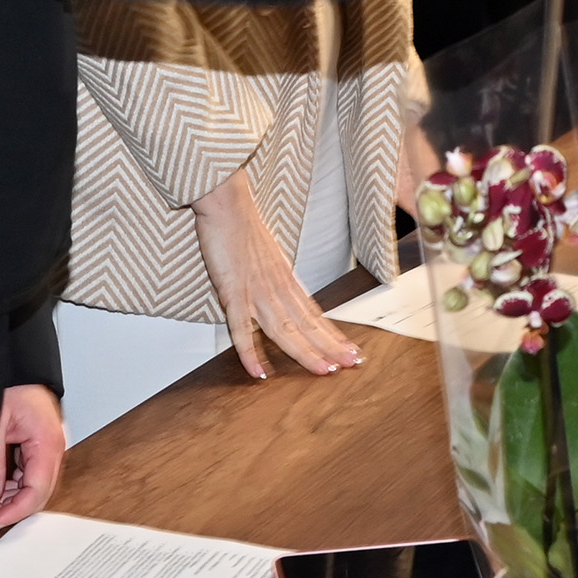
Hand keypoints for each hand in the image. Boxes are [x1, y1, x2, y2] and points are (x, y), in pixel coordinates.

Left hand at [0, 382, 62, 530]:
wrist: (16, 366)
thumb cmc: (10, 384)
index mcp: (48, 441)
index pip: (37, 490)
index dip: (15, 511)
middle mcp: (54, 448)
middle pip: (40, 494)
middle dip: (13, 509)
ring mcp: (49, 449)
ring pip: (36, 488)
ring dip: (12, 501)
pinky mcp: (40, 448)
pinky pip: (31, 476)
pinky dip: (13, 488)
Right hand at [193, 166, 361, 378]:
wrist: (226, 204)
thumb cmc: (244, 230)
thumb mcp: (270, 259)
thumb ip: (278, 282)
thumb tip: (287, 299)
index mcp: (287, 281)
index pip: (315, 315)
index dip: (333, 335)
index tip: (351, 351)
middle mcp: (277, 289)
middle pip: (306, 325)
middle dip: (329, 347)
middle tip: (350, 365)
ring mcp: (256, 292)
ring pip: (283, 329)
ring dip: (303, 352)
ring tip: (322, 370)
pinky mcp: (232, 292)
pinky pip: (240, 329)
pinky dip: (250, 352)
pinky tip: (259, 372)